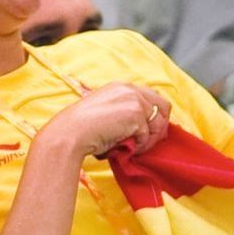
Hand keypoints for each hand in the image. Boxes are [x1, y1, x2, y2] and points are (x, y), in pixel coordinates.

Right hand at [40, 83, 170, 158]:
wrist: (70, 133)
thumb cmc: (82, 129)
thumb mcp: (106, 113)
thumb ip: (124, 113)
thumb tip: (143, 130)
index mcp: (121, 87)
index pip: (151, 97)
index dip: (154, 116)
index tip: (149, 132)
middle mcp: (130, 89)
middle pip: (163, 106)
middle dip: (160, 126)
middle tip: (147, 142)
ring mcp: (134, 100)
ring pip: (158, 123)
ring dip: (149, 139)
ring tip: (133, 148)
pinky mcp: (136, 114)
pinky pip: (148, 135)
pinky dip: (140, 145)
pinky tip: (125, 148)